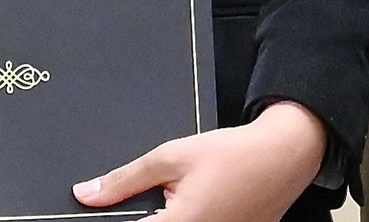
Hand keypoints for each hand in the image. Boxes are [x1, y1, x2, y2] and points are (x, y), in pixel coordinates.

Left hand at [73, 102, 328, 221]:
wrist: (282, 157)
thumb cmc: (231, 154)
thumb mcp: (170, 156)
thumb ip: (124, 180)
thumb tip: (86, 193)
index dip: (116, 216)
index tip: (106, 206)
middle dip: (145, 213)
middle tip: (164, 193)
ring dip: (166, 216)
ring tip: (182, 196)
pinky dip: (184, 219)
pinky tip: (191, 204)